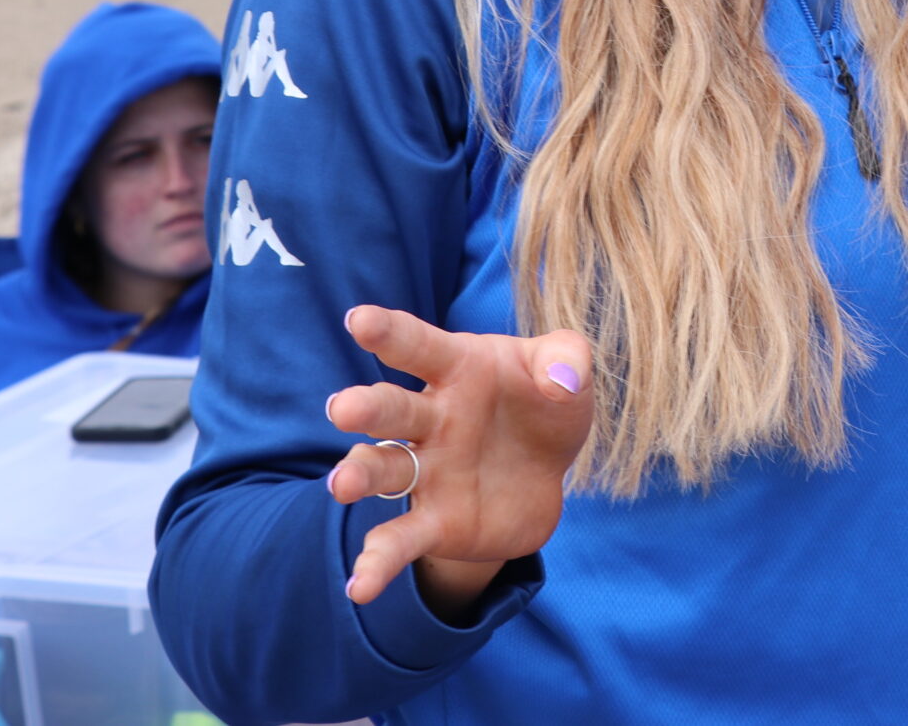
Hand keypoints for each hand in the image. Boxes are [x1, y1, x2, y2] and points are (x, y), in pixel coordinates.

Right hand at [325, 307, 594, 614]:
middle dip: (366, 408)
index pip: (419, 345)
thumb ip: (567, 361)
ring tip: (340, 486)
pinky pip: (400, 540)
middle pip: (392, 409)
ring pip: (384, 469)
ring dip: (360, 475)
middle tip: (342, 409)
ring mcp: (428, 471)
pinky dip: (377, 562)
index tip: (359, 320)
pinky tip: (358, 587)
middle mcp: (431, 418)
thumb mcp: (568, 374)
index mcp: (457, 369)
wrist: (546, 473)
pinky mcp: (435, 521)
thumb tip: (560, 382)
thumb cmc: (544, 404)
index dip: (390, 331)